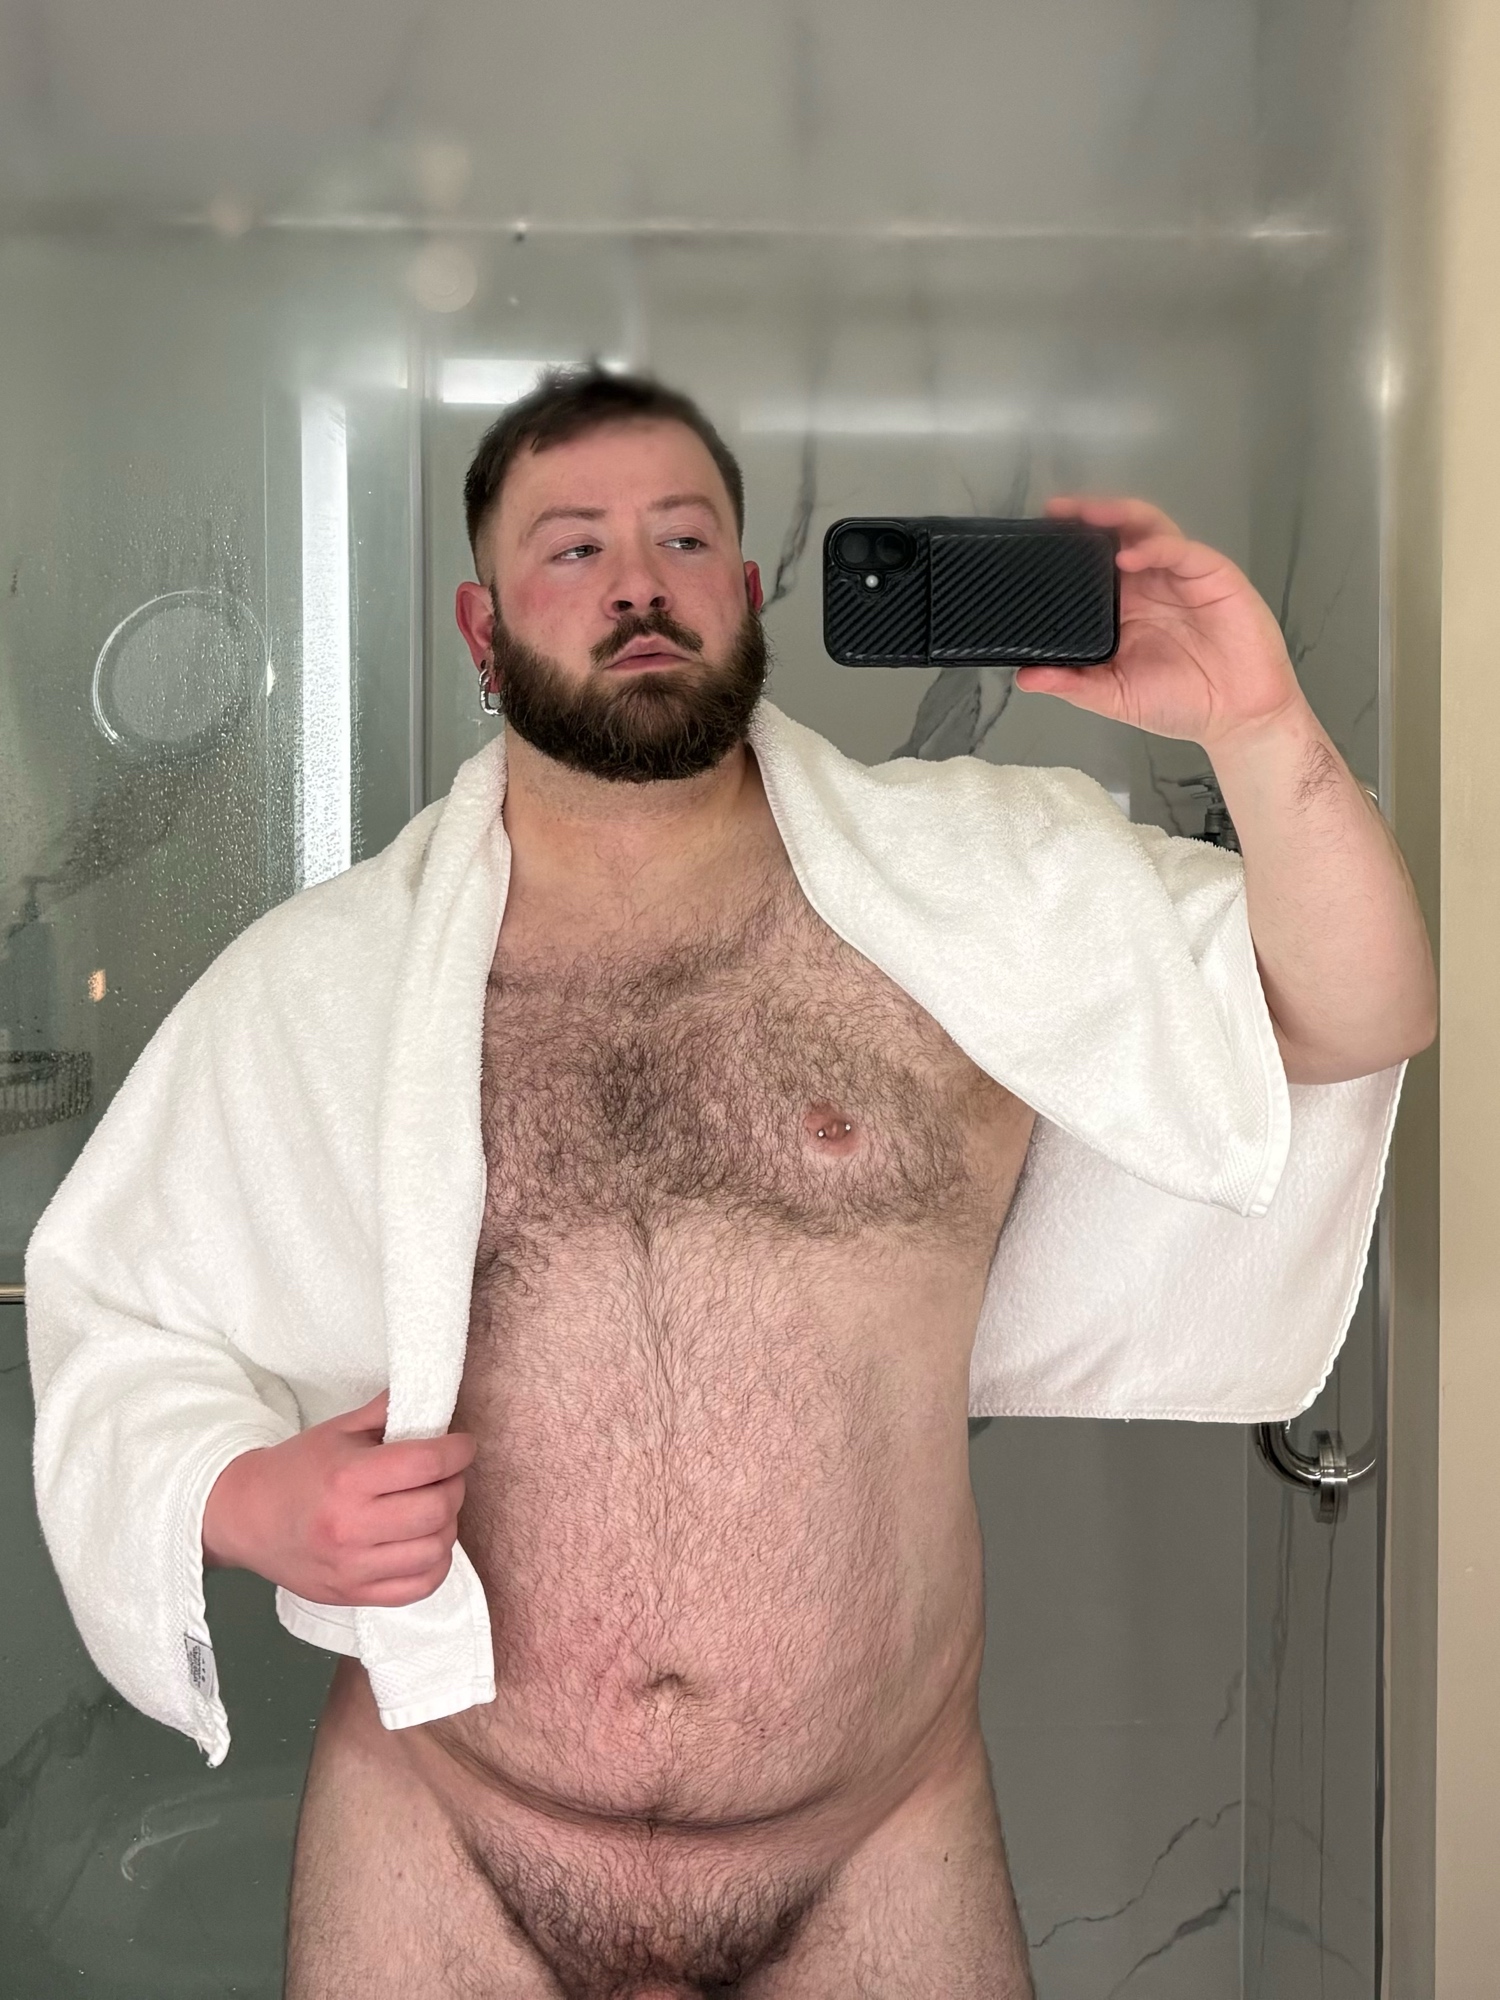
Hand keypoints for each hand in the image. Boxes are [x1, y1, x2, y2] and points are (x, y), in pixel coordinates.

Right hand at [201, 1392, 475, 1606]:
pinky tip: (426, 1542)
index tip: (462, 1445)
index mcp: (348, 1478)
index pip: (426, 1463)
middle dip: (455, 1485)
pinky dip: (435, 1564)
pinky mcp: (353, 1595)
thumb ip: (386, 1413)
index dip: (457, 1451)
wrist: (246, 1518)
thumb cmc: (296, 1470)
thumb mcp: (337, 1430)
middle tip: (447, 1475)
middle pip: (437, 1509)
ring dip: (447, 1525)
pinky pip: (418, 1587)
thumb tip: (430, 1398)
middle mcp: (351, 1527)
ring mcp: (352, 1568)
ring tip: (434, 1507)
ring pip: (435, 1550)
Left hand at [1014, 495, 1305, 750]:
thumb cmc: (1180, 703)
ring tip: (1089, 515)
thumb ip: (1073, 685)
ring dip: (1119, 517)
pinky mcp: (1212, 576)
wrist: (1236, 717)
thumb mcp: (1115, 695)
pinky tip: (1130, 555)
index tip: (1035, 536)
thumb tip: (1024, 677)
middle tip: (1057, 510)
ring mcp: (1180, 576)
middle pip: (1117, 534)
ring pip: (1149, 529)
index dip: (1067, 545)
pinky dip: (1155, 547)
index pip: (1092, 563)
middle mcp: (1150, 583)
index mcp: (1124, 606)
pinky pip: (1182, 551)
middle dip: (1088, 516)